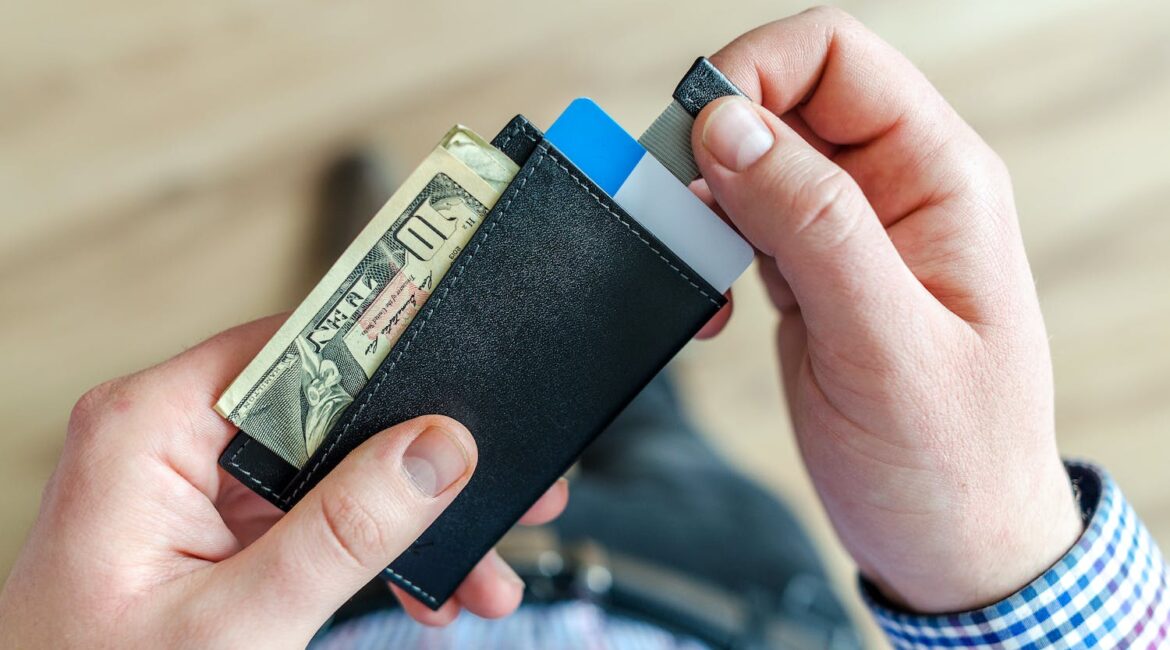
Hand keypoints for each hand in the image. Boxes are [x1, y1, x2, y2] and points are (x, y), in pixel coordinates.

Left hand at [0, 316, 567, 646]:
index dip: (385, 351)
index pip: (293, 348)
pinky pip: (313, 513)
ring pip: (332, 468)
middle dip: (417, 459)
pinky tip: (424, 585)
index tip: (461, 361)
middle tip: (494, 481)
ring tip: (476, 564)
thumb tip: (435, 450)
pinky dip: (371, 548)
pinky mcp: (217, 527)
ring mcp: (195, 485)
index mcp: (148, 429)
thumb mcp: (239, 621)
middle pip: (327, 410)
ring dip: (407, 516)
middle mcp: (171, 440)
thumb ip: (343, 531)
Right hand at [692, 8, 1081, 612]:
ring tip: (695, 265)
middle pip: (783, 102)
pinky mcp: (812, 277)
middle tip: (674, 206)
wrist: (951, 545)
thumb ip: (811, 225)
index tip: (696, 134)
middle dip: (714, 141)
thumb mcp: (882, 341)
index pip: (835, 57)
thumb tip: (731, 126)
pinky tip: (712, 302)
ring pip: (753, 163)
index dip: (754, 73)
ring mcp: (849, 234)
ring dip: (705, 201)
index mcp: (938, 178)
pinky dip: (707, 249)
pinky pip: (743, 224)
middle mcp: (893, 191)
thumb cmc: (951, 458)